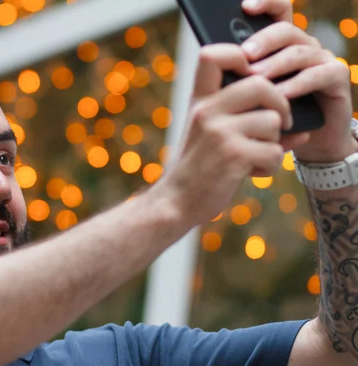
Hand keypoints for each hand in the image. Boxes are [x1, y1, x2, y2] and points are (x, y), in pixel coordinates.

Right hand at [159, 44, 308, 223]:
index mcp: (199, 102)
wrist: (176, 201)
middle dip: (280, 106)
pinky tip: (251, 172)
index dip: (239, 55)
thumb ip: (243, 122)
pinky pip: (274, 151)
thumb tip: (298, 129)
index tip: (251, 74)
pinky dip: (269, 166)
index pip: (213, 55)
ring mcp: (219, 132)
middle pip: (261, 85)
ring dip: (273, 143)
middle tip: (279, 124)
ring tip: (255, 157)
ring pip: (272, 122)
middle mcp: (206, 111)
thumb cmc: (197, 169)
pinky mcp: (233, 155)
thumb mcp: (209, 136)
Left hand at [242, 0, 355, 162]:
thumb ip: (237, 73)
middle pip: (285, 29)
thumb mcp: (249, 93)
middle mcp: (302, 45)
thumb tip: (210, 57)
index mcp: (281, 43)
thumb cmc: (271, 113)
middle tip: (244, 55)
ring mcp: (321, 59)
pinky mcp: (336, 77)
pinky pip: (318, 74)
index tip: (245, 5)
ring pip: (299, 51)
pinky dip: (297, 84)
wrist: (302, 141)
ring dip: (275, 65)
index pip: (277, 11)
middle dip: (262, 40)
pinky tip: (281, 94)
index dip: (265, 3)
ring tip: (256, 78)